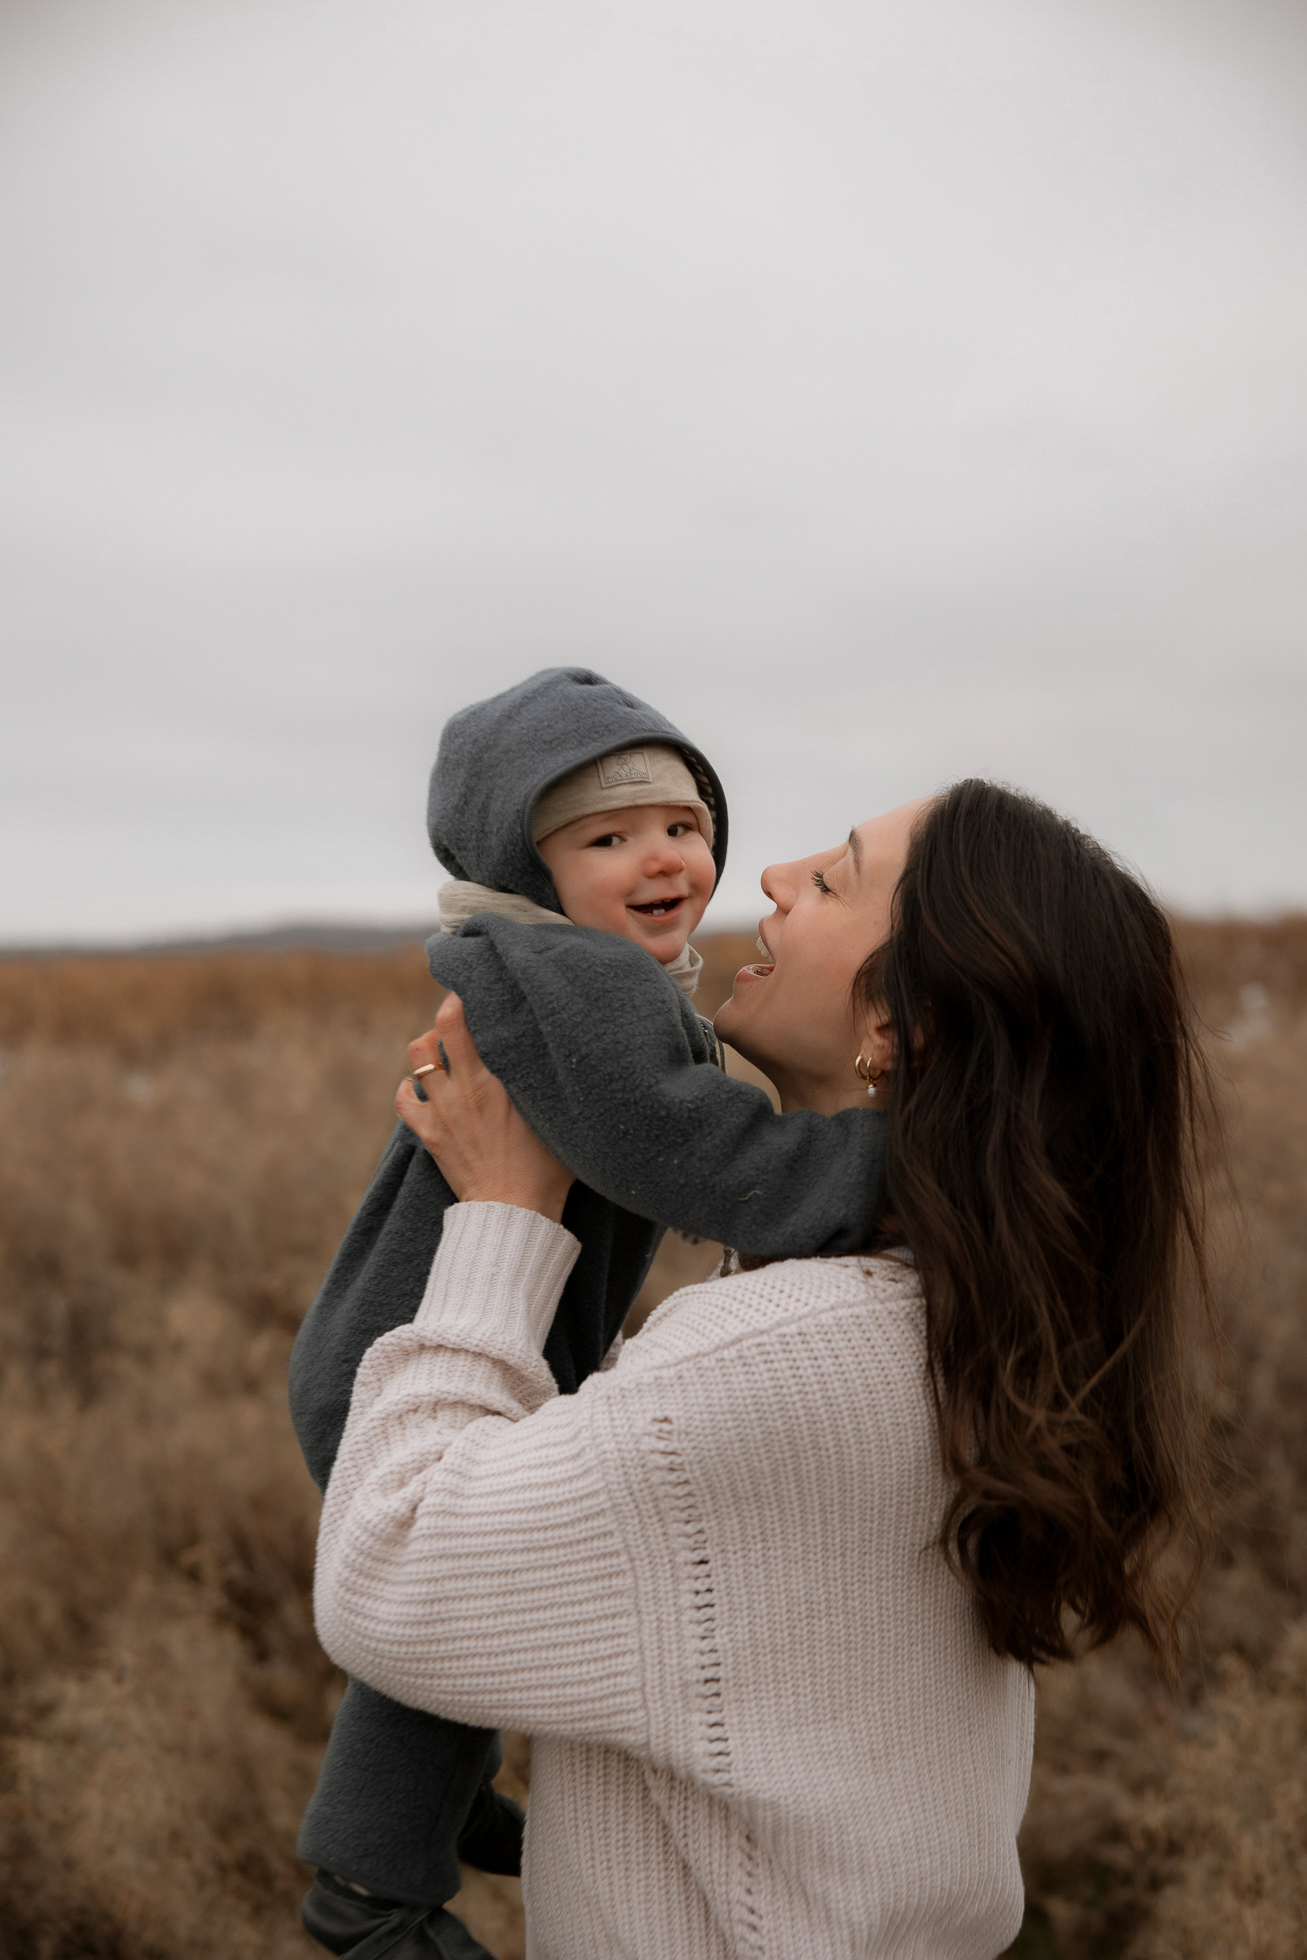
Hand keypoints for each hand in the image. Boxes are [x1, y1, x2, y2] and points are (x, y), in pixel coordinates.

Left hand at [395, 994, 574, 1222]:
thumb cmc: (547, 1169)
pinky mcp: (430, 1134)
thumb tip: (563, 1055)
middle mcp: (464, 1088)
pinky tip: (420, 1085)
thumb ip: (553, 1083)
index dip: (466, 998)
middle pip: (439, 1030)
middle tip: (460, 1010)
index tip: (476, 988)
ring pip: (418, 1058)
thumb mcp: (558, 1118)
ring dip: (428, 1047)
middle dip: (446, 1012)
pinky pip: (403, 1099)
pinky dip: (407, 1087)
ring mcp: (442, 1110)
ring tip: (443, 1048)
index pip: (466, 1022)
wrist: (514, 1211)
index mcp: (495, 1080)